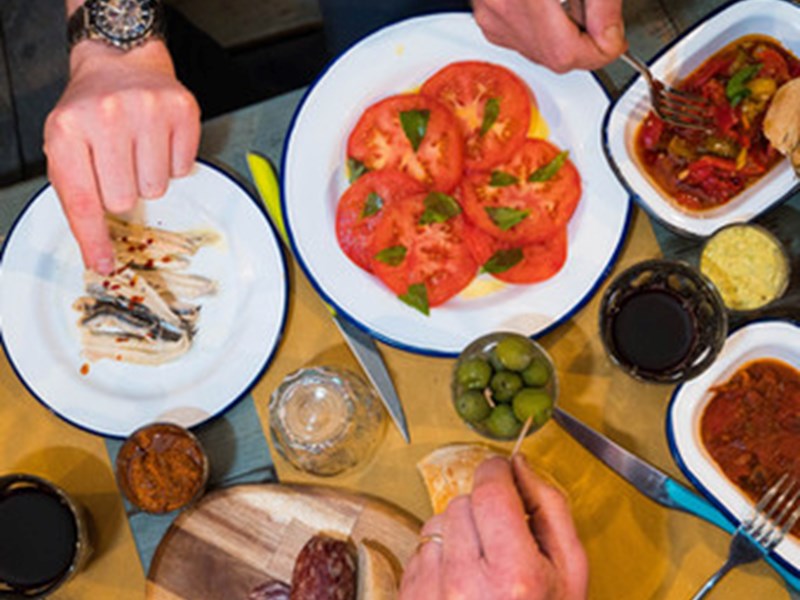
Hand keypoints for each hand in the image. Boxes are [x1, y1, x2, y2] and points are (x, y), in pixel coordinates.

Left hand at [43, 40, 200, 273]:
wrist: (120, 61)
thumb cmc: (90, 110)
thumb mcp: (65, 145)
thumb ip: (76, 193)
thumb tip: (98, 254)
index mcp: (67, 128)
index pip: (82, 200)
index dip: (94, 239)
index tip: (103, 265)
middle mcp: (107, 115)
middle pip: (124, 199)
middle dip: (122, 191)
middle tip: (118, 165)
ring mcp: (148, 110)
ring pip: (157, 188)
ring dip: (149, 178)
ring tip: (138, 150)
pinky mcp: (182, 109)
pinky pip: (183, 168)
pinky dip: (173, 162)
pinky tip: (158, 140)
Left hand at [399, 455, 587, 598]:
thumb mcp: (569, 573)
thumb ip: (551, 509)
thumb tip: (522, 467)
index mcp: (513, 576)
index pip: (491, 490)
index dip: (498, 472)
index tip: (503, 472)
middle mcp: (465, 584)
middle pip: (462, 502)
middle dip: (483, 510)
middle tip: (502, 537)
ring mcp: (432, 592)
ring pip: (438, 522)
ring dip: (459, 532)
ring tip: (482, 565)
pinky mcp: (410, 596)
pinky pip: (421, 549)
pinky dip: (440, 555)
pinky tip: (462, 580)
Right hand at [473, 0, 626, 72]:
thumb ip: (604, 6)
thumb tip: (611, 37)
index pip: (567, 55)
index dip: (600, 53)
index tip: (615, 41)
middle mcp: (501, 9)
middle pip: (553, 59)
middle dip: (584, 46)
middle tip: (600, 19)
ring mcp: (490, 14)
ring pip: (537, 53)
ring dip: (563, 40)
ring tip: (570, 6)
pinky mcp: (487, 14)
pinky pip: (520, 39)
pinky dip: (541, 32)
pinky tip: (548, 6)